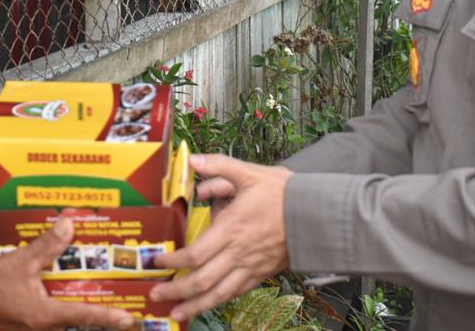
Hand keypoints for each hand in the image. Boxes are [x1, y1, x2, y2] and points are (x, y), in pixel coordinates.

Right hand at [0, 218, 134, 329]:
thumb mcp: (20, 261)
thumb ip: (47, 245)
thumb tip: (69, 225)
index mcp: (45, 316)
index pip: (85, 317)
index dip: (109, 317)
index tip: (129, 318)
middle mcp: (42, 330)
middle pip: (77, 324)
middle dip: (96, 314)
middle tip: (116, 303)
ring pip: (63, 325)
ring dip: (75, 312)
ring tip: (92, 297)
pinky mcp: (24, 330)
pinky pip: (48, 324)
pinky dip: (58, 313)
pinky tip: (54, 295)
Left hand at [149, 154, 291, 321]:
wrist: (318, 215)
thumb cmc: (285, 194)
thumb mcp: (250, 173)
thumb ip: (219, 166)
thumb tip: (193, 160)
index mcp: (232, 229)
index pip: (196, 254)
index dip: (174, 261)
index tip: (158, 261)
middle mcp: (238, 253)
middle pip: (202, 280)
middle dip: (177, 290)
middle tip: (156, 294)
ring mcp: (251, 266)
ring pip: (219, 294)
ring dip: (195, 305)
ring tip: (177, 313)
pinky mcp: (262, 273)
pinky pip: (237, 292)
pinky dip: (220, 301)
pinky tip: (209, 304)